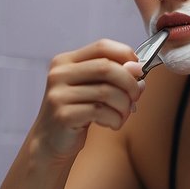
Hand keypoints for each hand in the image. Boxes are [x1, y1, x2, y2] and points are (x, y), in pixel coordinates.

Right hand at [33, 39, 146, 159]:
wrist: (51, 141)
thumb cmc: (77, 112)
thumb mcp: (94, 89)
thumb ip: (113, 76)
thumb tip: (137, 68)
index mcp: (66, 61)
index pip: (102, 46)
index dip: (126, 55)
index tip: (138, 70)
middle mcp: (59, 74)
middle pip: (107, 68)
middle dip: (130, 83)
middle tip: (135, 98)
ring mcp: (59, 94)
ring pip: (107, 92)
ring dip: (124, 106)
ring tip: (123, 115)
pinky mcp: (63, 115)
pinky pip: (101, 112)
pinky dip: (115, 119)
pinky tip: (112, 123)